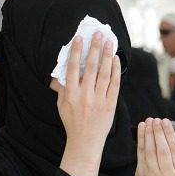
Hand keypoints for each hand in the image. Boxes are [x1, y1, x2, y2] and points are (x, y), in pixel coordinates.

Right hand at [58, 32, 120, 175]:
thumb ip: (62, 88)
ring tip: (109, 43)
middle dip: (95, 49)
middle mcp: (85, 95)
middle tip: (99, 34)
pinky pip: (114, 85)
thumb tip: (58, 74)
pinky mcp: (110, 105)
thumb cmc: (72, 122)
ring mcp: (99, 100)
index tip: (79, 38)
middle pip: (91, 67)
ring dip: (107, 56)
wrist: (85, 141)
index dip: (76, 52)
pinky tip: (116, 61)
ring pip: (104, 74)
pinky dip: (116, 72)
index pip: (72, 68)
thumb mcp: (62, 105)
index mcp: (70, 93)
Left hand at [134, 118, 174, 175]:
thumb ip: (173, 148)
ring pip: (151, 151)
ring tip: (149, 121)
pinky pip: (141, 152)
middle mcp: (168, 174)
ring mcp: (154, 174)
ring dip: (149, 134)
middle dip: (159, 133)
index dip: (170, 135)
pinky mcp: (142, 172)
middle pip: (163, 151)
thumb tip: (165, 125)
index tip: (166, 121)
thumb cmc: (166, 169)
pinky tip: (142, 127)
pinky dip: (141, 138)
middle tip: (157, 120)